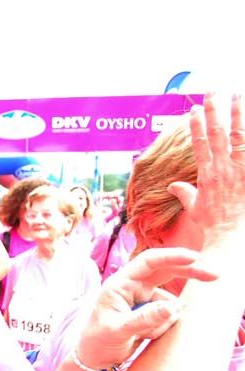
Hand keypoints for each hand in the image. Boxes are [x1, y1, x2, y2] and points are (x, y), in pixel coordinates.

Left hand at [76, 248, 218, 367]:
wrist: (94, 360)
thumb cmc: (97, 343)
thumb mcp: (118, 332)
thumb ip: (145, 319)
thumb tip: (173, 307)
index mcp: (119, 285)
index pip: (149, 262)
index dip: (173, 257)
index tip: (195, 258)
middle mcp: (132, 288)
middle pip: (167, 272)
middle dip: (190, 273)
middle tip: (214, 276)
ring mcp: (142, 299)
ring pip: (169, 303)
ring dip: (163, 321)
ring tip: (140, 335)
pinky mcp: (150, 312)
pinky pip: (168, 316)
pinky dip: (161, 328)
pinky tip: (144, 337)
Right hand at [168, 93, 244, 253]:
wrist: (230, 236)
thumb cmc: (213, 225)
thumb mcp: (195, 209)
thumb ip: (184, 194)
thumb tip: (173, 186)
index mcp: (206, 175)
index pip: (200, 144)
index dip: (196, 126)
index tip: (193, 110)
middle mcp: (222, 169)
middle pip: (217, 134)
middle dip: (214, 111)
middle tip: (213, 92)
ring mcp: (238, 171)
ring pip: (238, 136)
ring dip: (236, 115)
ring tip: (236, 96)